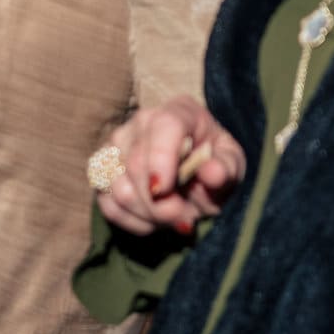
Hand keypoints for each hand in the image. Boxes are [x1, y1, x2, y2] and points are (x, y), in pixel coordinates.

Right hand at [97, 94, 245, 236]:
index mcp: (179, 112)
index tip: (165, 191)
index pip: (163, 127)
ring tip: (171, 217)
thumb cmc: (214, 162)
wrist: (196, 171)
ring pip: (118, 188)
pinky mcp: (102, 171)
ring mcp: (116, 145)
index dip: (161, 159)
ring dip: (147, 215)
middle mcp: (142, 122)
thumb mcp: (231, 165)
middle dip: (160, 204)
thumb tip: (212, 173)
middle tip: (185, 219)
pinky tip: (152, 221)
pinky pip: (107, 204)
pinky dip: (131, 221)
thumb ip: (226, 168)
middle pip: (136, 165)